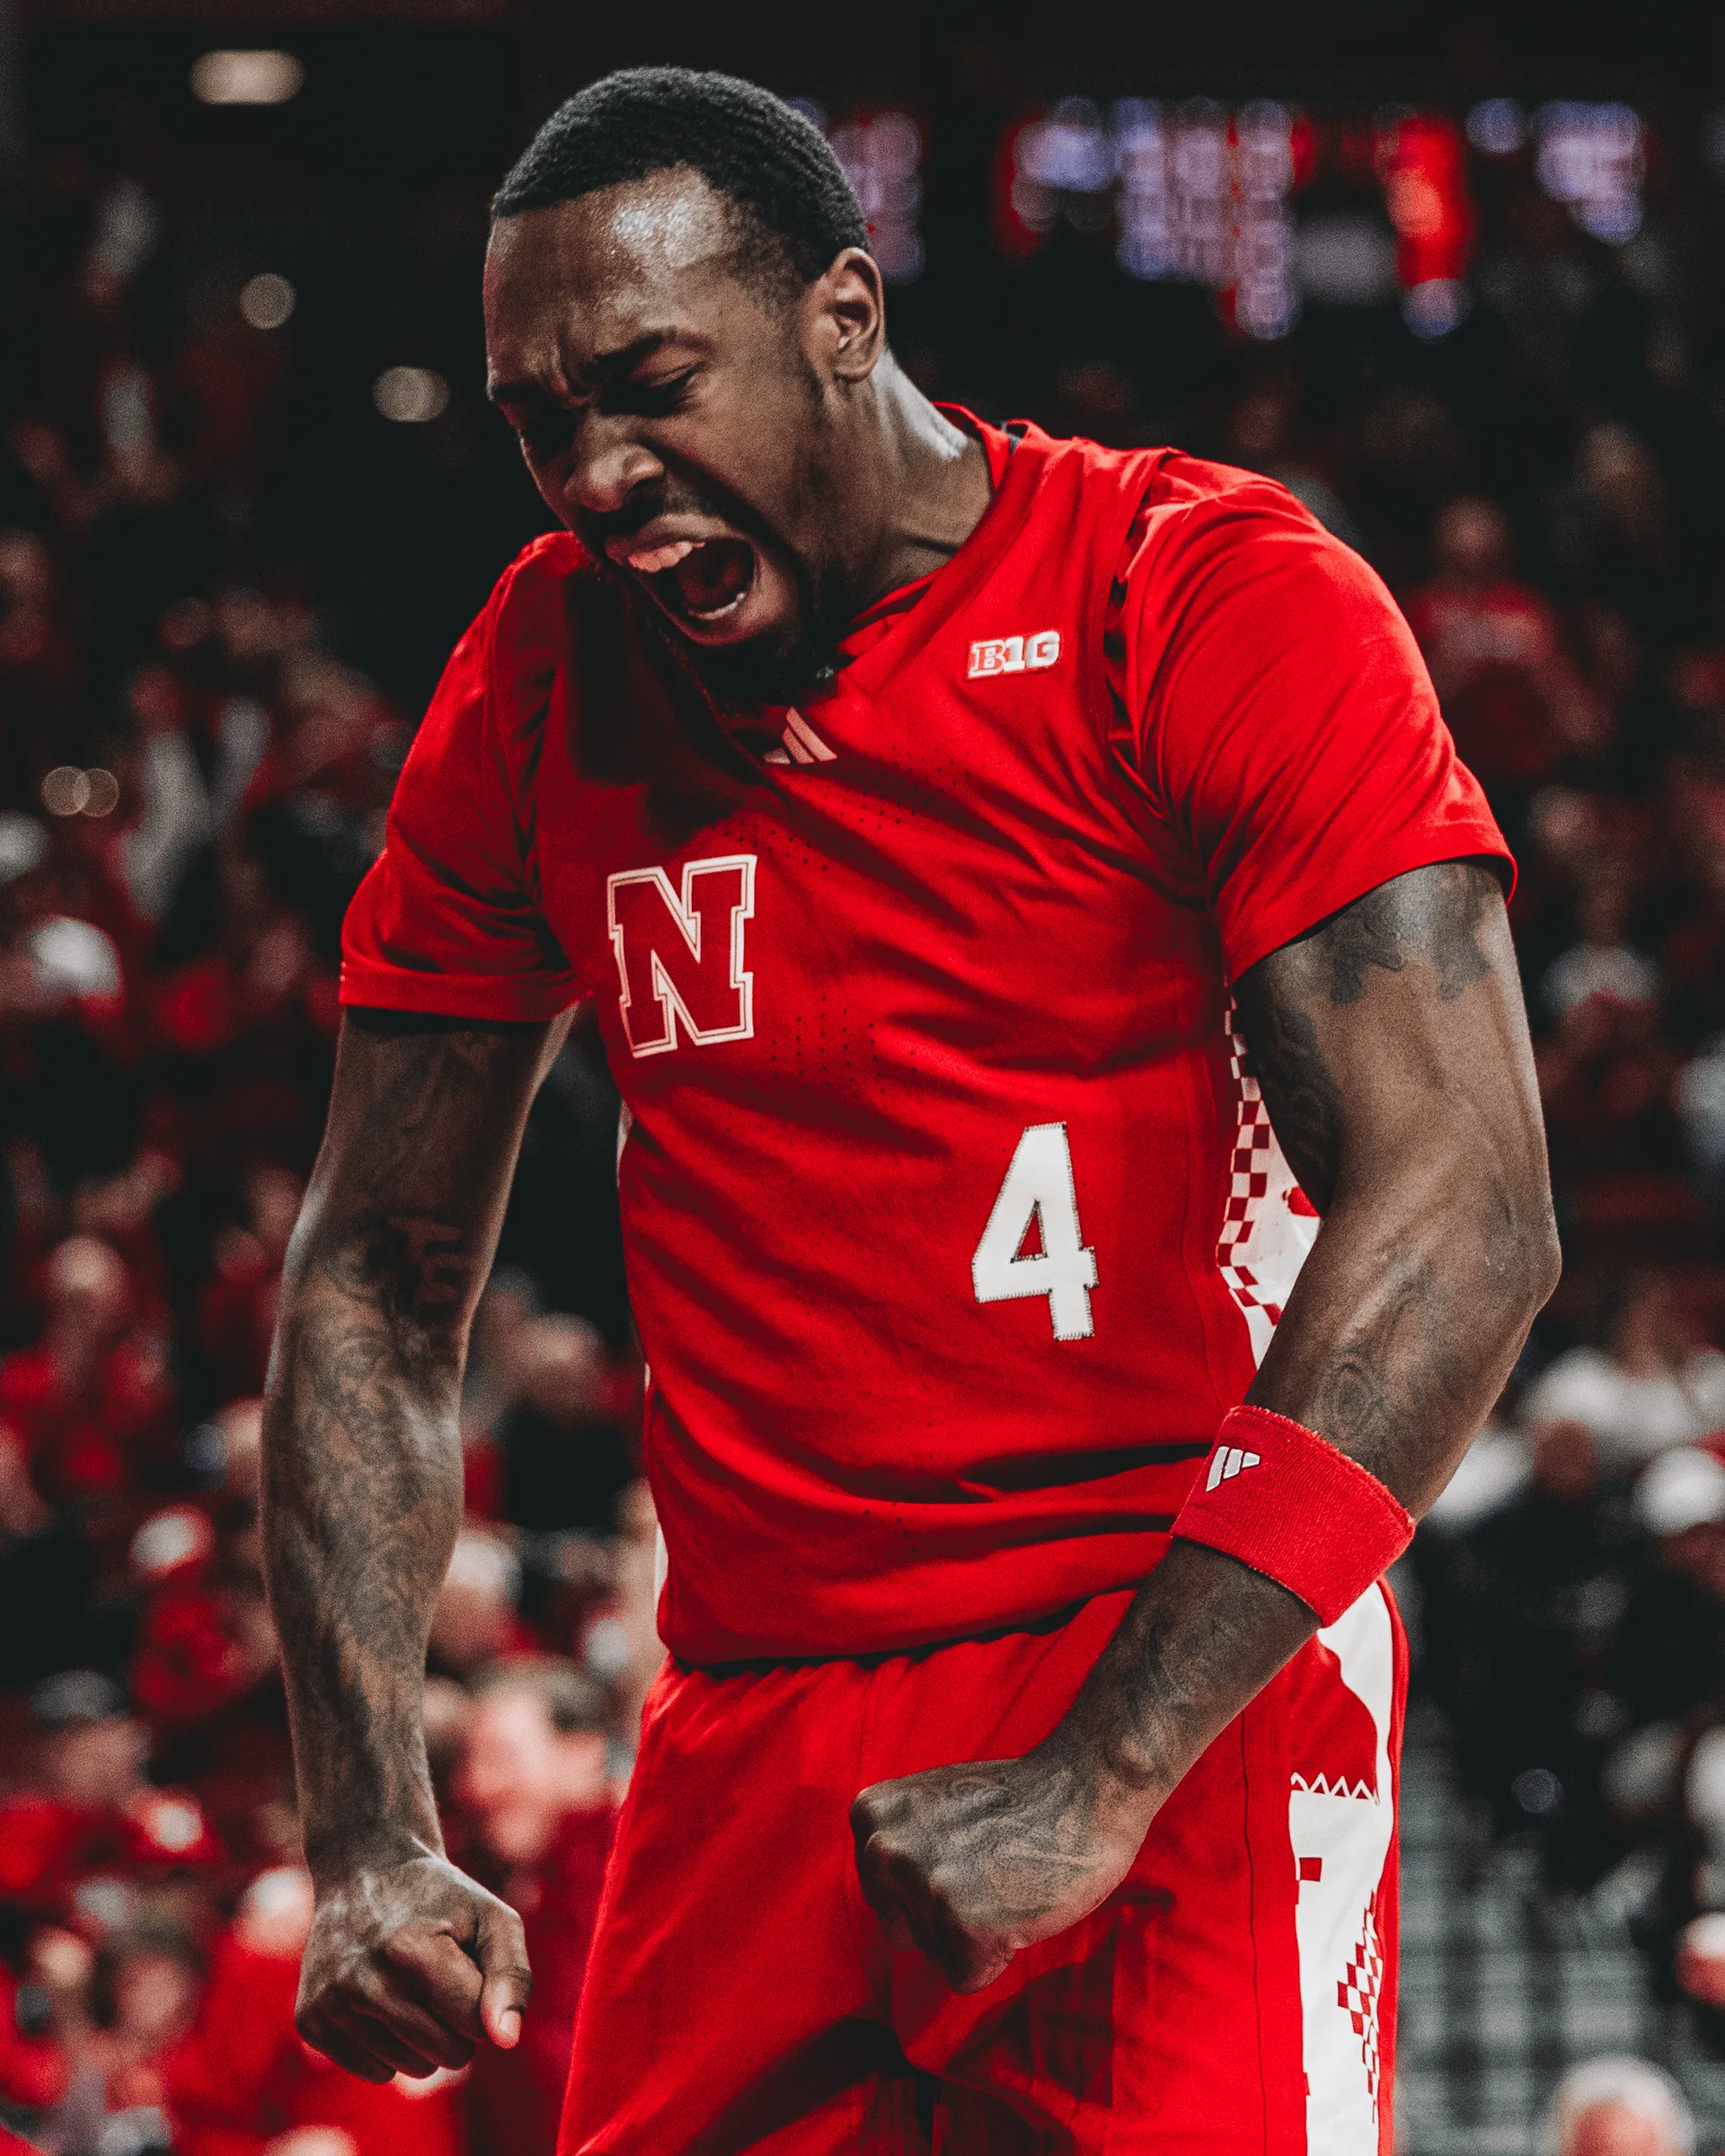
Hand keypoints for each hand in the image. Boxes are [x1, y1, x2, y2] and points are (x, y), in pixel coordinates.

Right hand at [295, 1852, 530, 2082]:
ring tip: (411, 1982)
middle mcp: (363, 1982)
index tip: (468, 1961)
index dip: (484, 1997)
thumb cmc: (441, 1901)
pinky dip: (390, 2044)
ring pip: (414, 2069)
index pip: (476, 2024)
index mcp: (410, 1951)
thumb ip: (512, 1977)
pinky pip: (376, 2071)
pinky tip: (381, 1998)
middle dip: (459, 2021)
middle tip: (442, 1973)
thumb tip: (506, 2041)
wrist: (364, 1871)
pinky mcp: (311, 2022)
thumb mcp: (492, 1919)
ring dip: (426, 2036)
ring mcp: (331, 2004)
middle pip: (448, 2054)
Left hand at [851, 1749, 1149, 1992]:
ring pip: (936, 1954)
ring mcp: (924, 1888)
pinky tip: (1018, 1912)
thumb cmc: (1015, 1800)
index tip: (965, 1852)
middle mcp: (883, 1850)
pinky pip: (965, 1978)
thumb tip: (885, 1901)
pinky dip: (995, 1957)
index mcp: (870, 1814)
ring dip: (973, 1933)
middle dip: (944, 1919)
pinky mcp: (965, 1927)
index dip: (929, 1885)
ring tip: (1007, 1882)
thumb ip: (898, 1844)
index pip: (881, 1894)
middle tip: (989, 1872)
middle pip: (902, 1931)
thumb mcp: (929, 1804)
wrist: (1084, 1790)